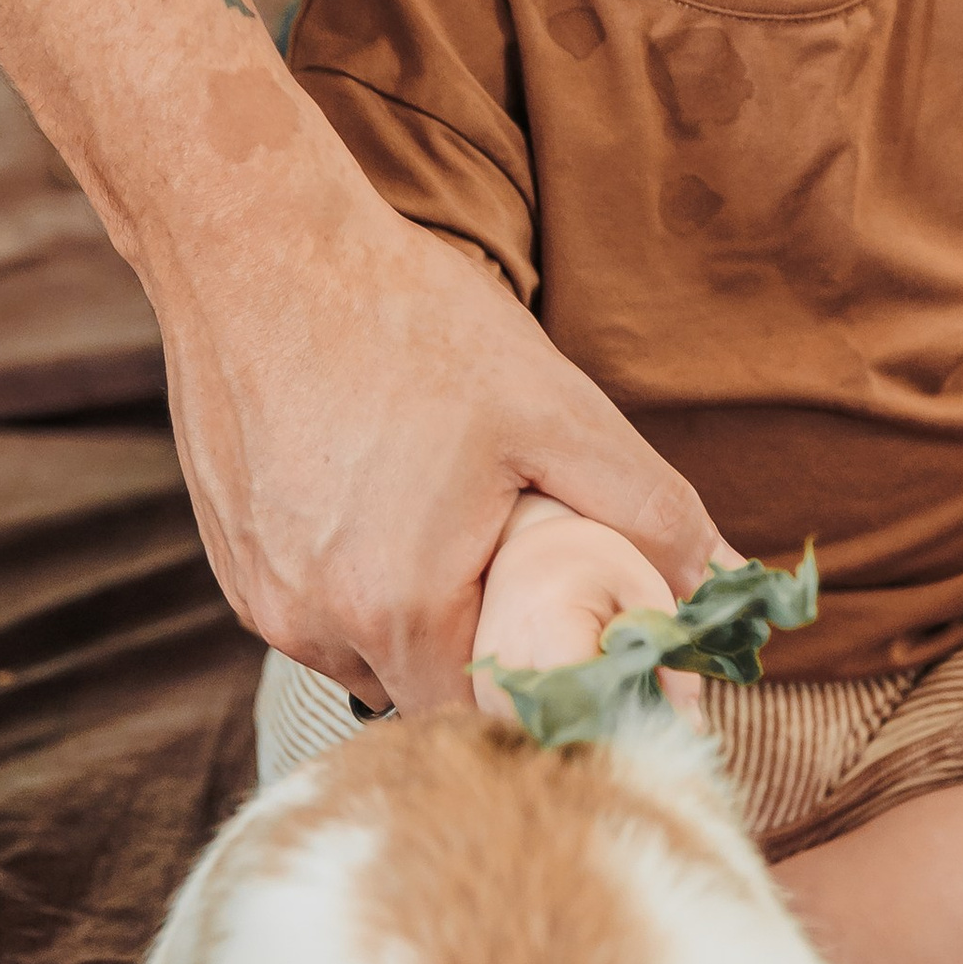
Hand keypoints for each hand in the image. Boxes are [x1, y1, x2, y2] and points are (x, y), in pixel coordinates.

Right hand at [154, 150, 717, 714]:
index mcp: (400, 609)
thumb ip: (650, 510)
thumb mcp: (554, 410)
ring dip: (419, 615)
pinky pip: (314, 607)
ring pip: (366, 652)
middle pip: (427, 692)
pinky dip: (360, 577)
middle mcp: (315, 625)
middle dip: (486, 645)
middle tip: (524, 563)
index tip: (582, 643)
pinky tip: (383, 496)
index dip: (545, 692)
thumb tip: (730, 583)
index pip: (489, 718)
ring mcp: (261, 596)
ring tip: (451, 518)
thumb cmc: (406, 320)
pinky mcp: (233, 558)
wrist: (257, 244)